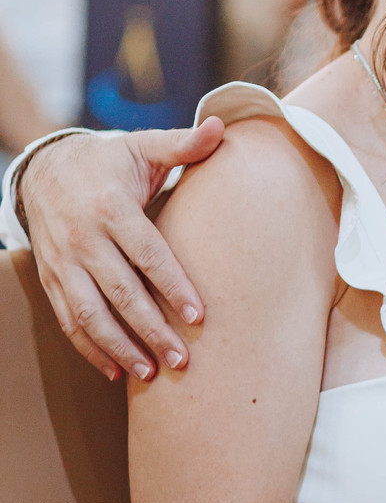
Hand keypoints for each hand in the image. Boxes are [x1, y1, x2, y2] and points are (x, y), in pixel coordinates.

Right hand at [20, 120, 223, 380]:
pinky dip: (90, 348)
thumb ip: (182, 144)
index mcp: (111, 206)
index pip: (147, 254)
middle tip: (182, 360)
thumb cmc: (108, 161)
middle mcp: (83, 238)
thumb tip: (222, 128)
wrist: (45, 167)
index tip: (199, 317)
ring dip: (119, 348)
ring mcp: (63, 262)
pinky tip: (115, 371)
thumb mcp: (141, 147)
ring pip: (90, 314)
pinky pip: (68, 320)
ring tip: (150, 374)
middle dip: (152, 330)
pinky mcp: (51, 278)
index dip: (172, 286)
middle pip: (121, 292)